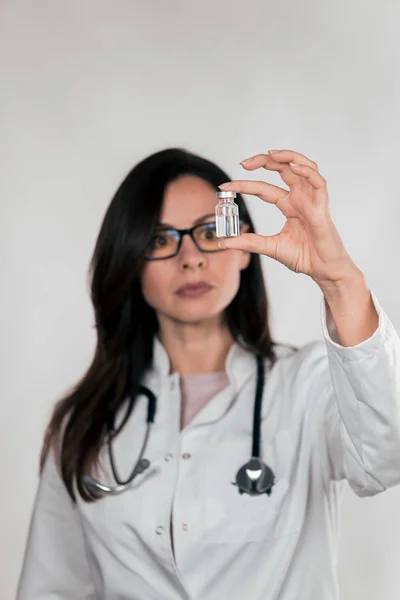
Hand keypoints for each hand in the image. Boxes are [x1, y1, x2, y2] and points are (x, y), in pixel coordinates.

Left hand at [218, 149, 358, 286]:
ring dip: (287, 157)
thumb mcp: (270, 247)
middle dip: (263, 162)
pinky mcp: (322, 206)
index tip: (224, 188)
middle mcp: (300, 198)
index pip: (264, 189)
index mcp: (289, 206)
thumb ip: (249, 242)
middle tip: (243, 163)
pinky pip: (317, 181)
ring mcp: (312, 200)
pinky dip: (306, 170)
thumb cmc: (304, 257)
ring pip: (302, 167)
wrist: (323, 271)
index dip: (245, 185)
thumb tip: (224, 243)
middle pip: (282, 169)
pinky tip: (293, 166)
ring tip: (269, 154)